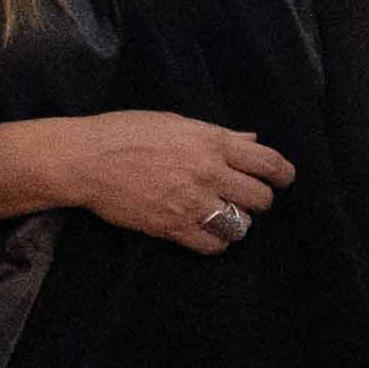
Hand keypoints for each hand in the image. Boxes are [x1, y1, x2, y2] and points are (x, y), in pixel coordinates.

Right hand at [26, 111, 292, 252]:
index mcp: (212, 142)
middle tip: (245, 199)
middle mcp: (209, 172)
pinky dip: (215, 242)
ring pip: (240, 224)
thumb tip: (250, 140)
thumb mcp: (176, 122)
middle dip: (258, 200)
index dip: (283, 174)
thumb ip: (218, 135)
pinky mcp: (172, 226)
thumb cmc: (126, 132)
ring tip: (224, 216)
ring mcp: (192, 201)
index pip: (268, 162)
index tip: (283, 179)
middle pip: (260, 198)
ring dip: (237, 222)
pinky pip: (212, 244)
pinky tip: (207, 234)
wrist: (85, 159)